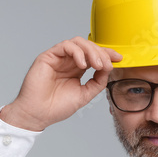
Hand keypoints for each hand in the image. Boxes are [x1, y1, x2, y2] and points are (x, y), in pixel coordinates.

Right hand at [0, 36, 122, 131]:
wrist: (38, 114)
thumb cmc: (56, 107)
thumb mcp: (85, 94)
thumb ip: (97, 82)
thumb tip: (109, 69)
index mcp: (76, 69)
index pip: (94, 56)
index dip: (107, 54)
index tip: (119, 59)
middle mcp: (68, 61)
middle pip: (88, 47)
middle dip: (101, 53)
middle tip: (107, 65)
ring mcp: (58, 58)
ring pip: (78, 42)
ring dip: (91, 51)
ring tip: (97, 65)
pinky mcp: (48, 57)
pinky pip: (65, 46)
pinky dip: (77, 52)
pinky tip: (82, 64)